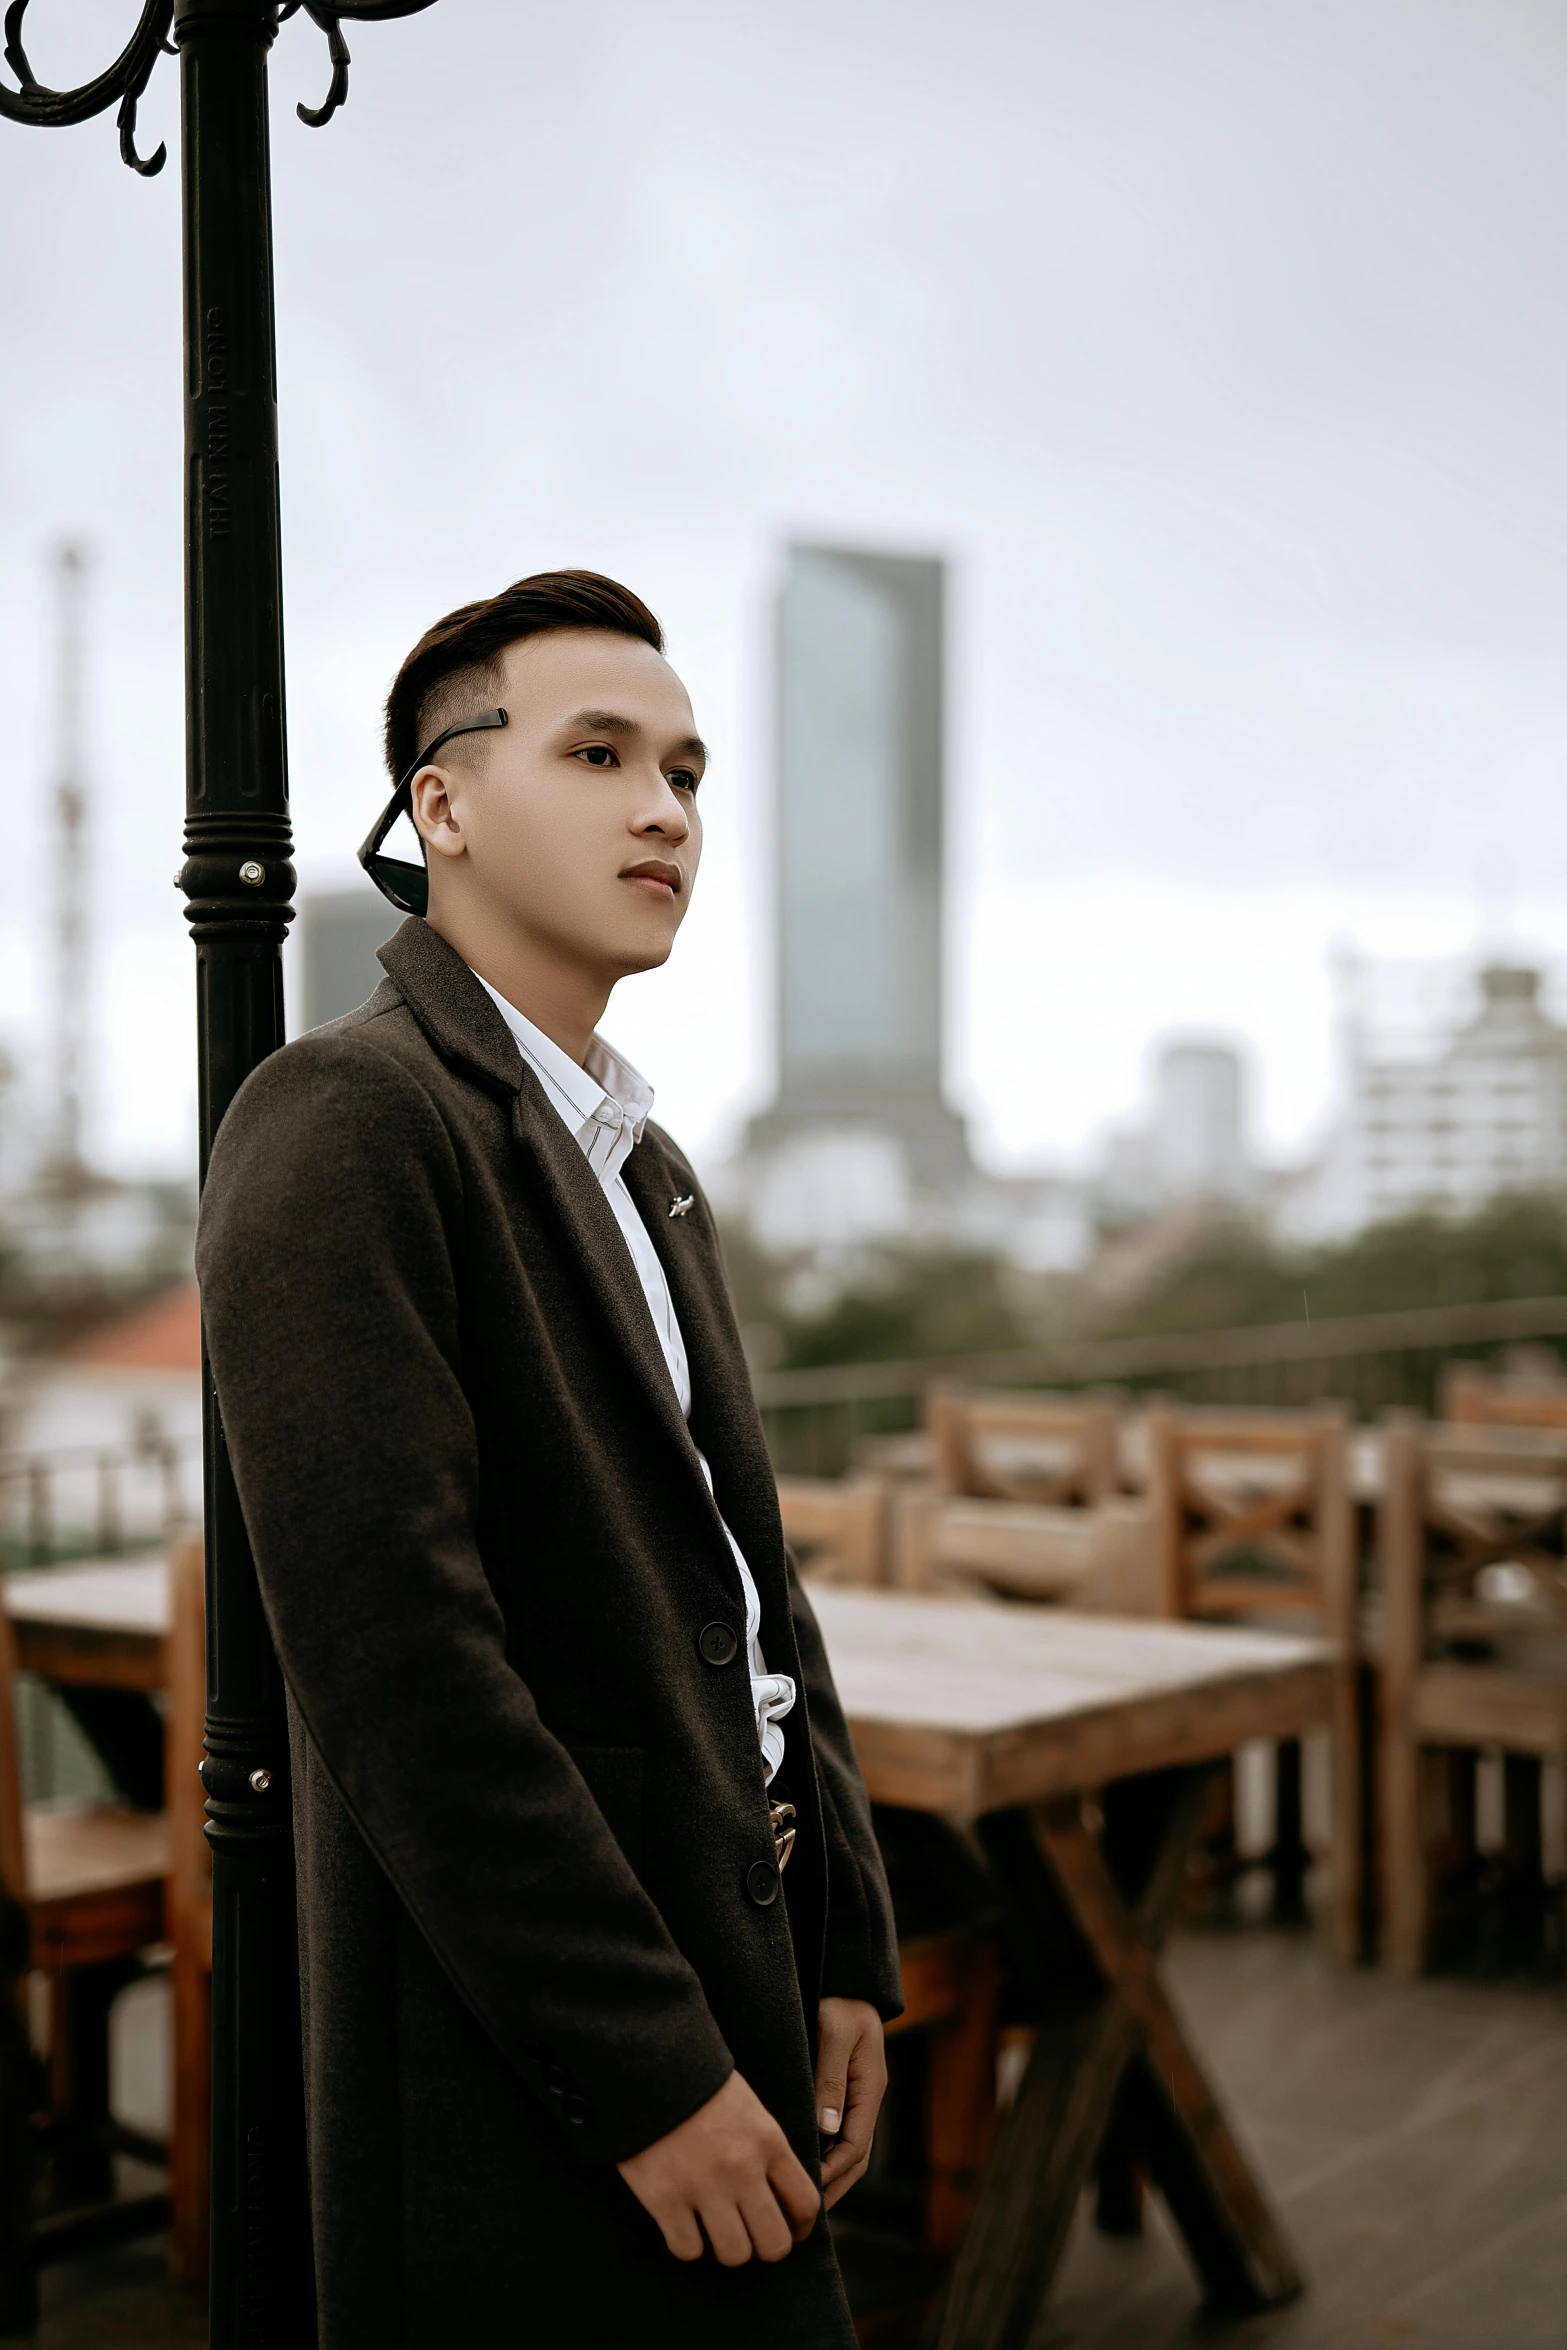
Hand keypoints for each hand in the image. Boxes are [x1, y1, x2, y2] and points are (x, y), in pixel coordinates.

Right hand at [617, 2070, 819, 2265]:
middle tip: (751, 2237)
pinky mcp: (666, 2200)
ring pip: (734, 2254)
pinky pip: (688, 2250)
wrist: (647, 2064)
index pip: (806, 2204)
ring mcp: (704, 2187)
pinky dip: (687, 2244)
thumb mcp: (749, 2109)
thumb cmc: (699, 2084)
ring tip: (715, 2231)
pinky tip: (683, 2226)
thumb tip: (779, 2196)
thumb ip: (767, 2152)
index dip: (800, 2227)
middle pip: (774, 2243)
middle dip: (766, 2248)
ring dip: (726, 2248)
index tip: (791, 2232)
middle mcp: (742, 2170)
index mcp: (768, 2142)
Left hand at [815, 1996, 886, 2208]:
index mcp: (871, 2089)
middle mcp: (867, 2098)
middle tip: (804, 2213)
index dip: (831, 2174)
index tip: (805, 2193)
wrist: (846, 1976)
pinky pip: (837, 2132)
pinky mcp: (842, 2090)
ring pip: (847, 2148)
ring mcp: (857, 2096)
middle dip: (833, 2187)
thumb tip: (826, 2130)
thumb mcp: (835, 2033)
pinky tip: (800, 2161)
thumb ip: (829, 2079)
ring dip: (829, 2174)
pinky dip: (823, 2153)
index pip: (855, 2147)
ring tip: (800, 2197)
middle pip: (856, 2157)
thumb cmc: (839, 2000)